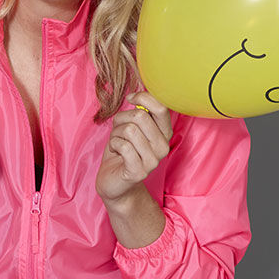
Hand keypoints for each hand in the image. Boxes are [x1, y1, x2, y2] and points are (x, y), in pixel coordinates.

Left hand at [96, 92, 172, 207]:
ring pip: (129, 130)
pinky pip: (123, 146)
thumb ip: (138, 113)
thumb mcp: (131, 127)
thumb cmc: (121, 151)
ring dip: (116, 134)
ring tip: (118, 144)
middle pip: (141, 116)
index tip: (130, 99)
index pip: (161, 107)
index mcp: (164, 133)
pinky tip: (116, 153)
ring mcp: (153, 161)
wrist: (114, 181)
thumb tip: (136, 96)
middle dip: (122, 119)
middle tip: (118, 131)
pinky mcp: (139, 171)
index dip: (143, 97)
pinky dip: (113, 145)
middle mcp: (163, 147)